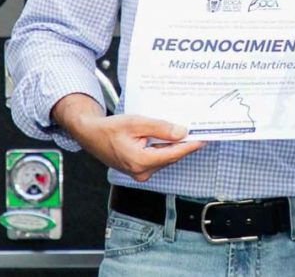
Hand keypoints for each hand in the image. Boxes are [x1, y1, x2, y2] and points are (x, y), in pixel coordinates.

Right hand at [52, 93, 203, 181]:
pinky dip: (164, 148)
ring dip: (174, 145)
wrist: (90, 134)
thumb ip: (160, 129)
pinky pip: (157, 158)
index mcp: (140, 161)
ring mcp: (139, 172)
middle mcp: (141, 171)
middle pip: (170, 156)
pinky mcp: (138, 169)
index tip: (204, 138)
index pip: (173, 154)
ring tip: (187, 131)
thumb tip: (182, 133)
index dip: (190, 145)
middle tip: (200, 131)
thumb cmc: (109, 129)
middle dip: (184, 144)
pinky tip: (170, 137)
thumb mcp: (136, 123)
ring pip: (164, 157)